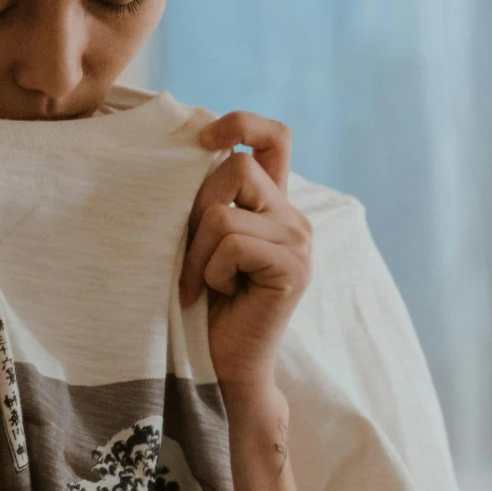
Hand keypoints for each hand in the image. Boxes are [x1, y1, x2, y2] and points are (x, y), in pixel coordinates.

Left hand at [179, 112, 312, 404]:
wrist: (222, 368)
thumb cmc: (202, 306)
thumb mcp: (202, 241)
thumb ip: (210, 199)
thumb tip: (193, 149)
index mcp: (274, 205)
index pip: (275, 137)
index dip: (241, 123)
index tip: (205, 138)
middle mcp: (294, 217)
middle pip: (235, 165)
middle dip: (196, 209)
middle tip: (193, 260)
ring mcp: (299, 241)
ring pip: (223, 212)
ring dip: (198, 253)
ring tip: (205, 285)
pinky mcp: (293, 267)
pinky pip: (231, 243)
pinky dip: (211, 271)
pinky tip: (222, 294)